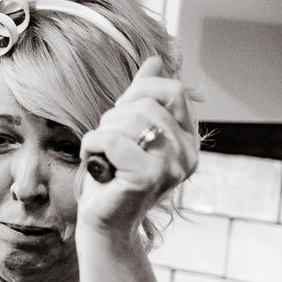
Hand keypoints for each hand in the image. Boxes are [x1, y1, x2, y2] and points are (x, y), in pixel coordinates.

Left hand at [77, 56, 197, 241]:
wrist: (104, 221)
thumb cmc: (114, 175)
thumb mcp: (129, 129)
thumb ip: (144, 96)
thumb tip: (155, 60)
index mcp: (188, 138)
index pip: (172, 90)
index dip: (139, 92)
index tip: (120, 114)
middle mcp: (188, 153)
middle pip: (147, 104)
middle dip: (115, 118)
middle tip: (107, 144)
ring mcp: (172, 167)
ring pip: (130, 119)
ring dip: (102, 132)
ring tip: (103, 156)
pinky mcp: (148, 177)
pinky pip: (112, 140)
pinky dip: (93, 145)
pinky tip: (95, 163)